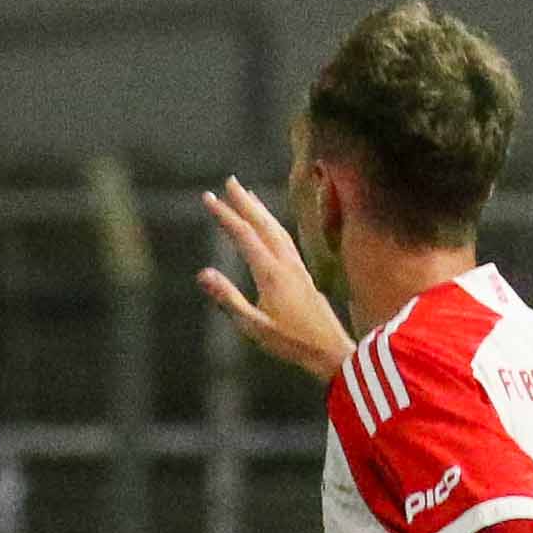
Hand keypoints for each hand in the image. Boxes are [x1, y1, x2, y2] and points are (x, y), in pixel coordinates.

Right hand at [199, 177, 354, 376]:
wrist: (329, 350)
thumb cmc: (290, 342)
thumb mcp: (253, 326)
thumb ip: (228, 298)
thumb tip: (203, 274)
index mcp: (270, 273)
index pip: (244, 235)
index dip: (225, 215)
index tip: (208, 198)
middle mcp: (285, 263)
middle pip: (263, 224)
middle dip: (244, 202)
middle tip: (228, 182)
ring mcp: (297, 266)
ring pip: (277, 229)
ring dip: (260, 210)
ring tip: (247, 195)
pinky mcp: (303, 273)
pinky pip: (286, 239)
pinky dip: (273, 225)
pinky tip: (270, 226)